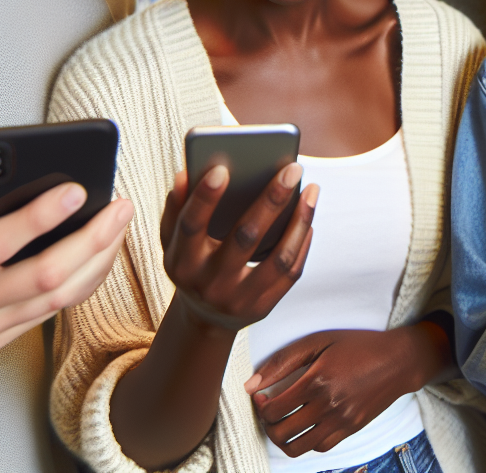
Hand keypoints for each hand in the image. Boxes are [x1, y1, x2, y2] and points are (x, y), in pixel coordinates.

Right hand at [0, 184, 132, 366]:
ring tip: (119, 226)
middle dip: (92, 239)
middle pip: (44, 276)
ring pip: (58, 298)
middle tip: (120, 206)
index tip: (76, 189)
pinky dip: (83, 281)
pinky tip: (100, 254)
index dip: (40, 217)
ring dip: (98, 259)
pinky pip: (52, 312)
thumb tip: (24, 186)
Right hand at [160, 164, 318, 332]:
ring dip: (299, 220)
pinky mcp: (262, 307)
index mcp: (181, 263)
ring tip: (312, 190)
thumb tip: (185, 174)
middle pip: (244, 237)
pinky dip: (302, 242)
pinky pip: (290, 273)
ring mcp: (238, 299)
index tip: (222, 168)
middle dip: (271, 200)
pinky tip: (308, 217)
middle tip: (293, 168)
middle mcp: (209, 284)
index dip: (204, 198)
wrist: (205, 317)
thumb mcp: (174, 241)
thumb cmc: (192, 263)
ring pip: (279, 258)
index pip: (191, 226)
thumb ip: (177, 207)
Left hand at [246, 325, 447, 456]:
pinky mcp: (350, 429)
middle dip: (268, 424)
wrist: (398, 361)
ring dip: (283, 438)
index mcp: (317, 380)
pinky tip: (307, 424)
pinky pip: (319, 447)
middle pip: (281, 432)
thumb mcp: (319, 341)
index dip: (260, 406)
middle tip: (271, 410)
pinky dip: (307, 441)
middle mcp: (327, 405)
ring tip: (284, 422)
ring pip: (297, 447)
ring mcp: (340, 421)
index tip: (262, 395)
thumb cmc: (358, 346)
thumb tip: (251, 384)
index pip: (273, 409)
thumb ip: (283, 362)